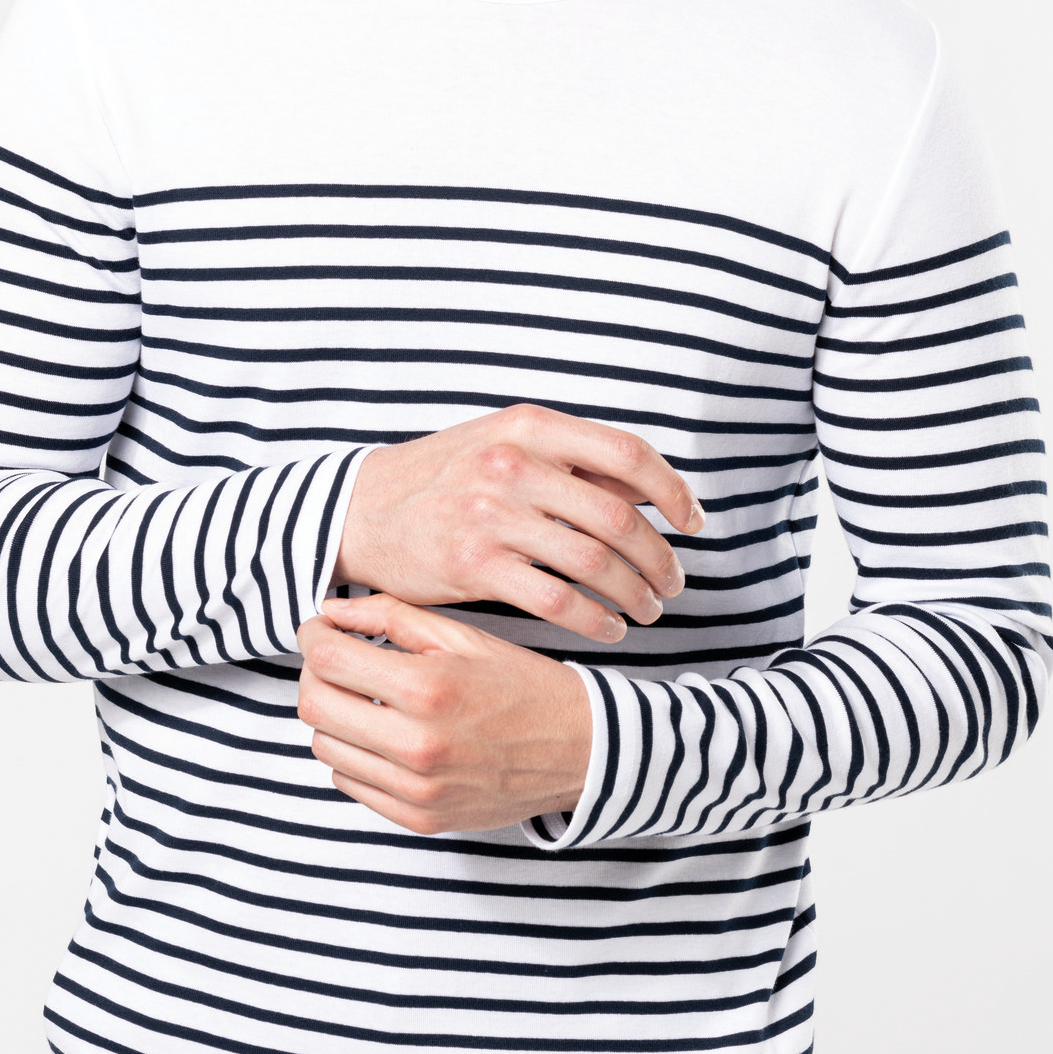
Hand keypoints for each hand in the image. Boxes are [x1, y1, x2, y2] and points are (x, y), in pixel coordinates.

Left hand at [296, 593, 591, 834]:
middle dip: (316, 673)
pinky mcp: (420, 819)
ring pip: (325, 748)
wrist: (583, 752)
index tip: (321, 628)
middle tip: (336, 659)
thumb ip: (393, 617)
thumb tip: (331, 611)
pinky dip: (354, 755)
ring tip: (363, 696)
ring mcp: (416, 790)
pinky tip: (382, 733)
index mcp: (428, 688)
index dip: (313, 635)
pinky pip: (350, 784)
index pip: (328, 660)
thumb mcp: (465, 637)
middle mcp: (416, 745)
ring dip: (332, 716)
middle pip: (314, 706)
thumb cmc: (525, 686)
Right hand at [333, 404, 703, 645]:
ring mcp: (491, 515)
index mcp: (530, 426)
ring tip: (648, 609)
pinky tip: (608, 628)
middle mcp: (513, 464)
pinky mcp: (473, 564)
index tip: (692, 523)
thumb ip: (573, 462)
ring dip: (635, 593)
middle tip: (673, 581)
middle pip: (618, 517)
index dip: (673, 491)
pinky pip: (556, 600)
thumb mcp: (505, 443)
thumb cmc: (444, 478)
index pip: (628, 454)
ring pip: (593, 562)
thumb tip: (651, 489)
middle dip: (659, 557)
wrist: (360, 509)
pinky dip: (595, 620)